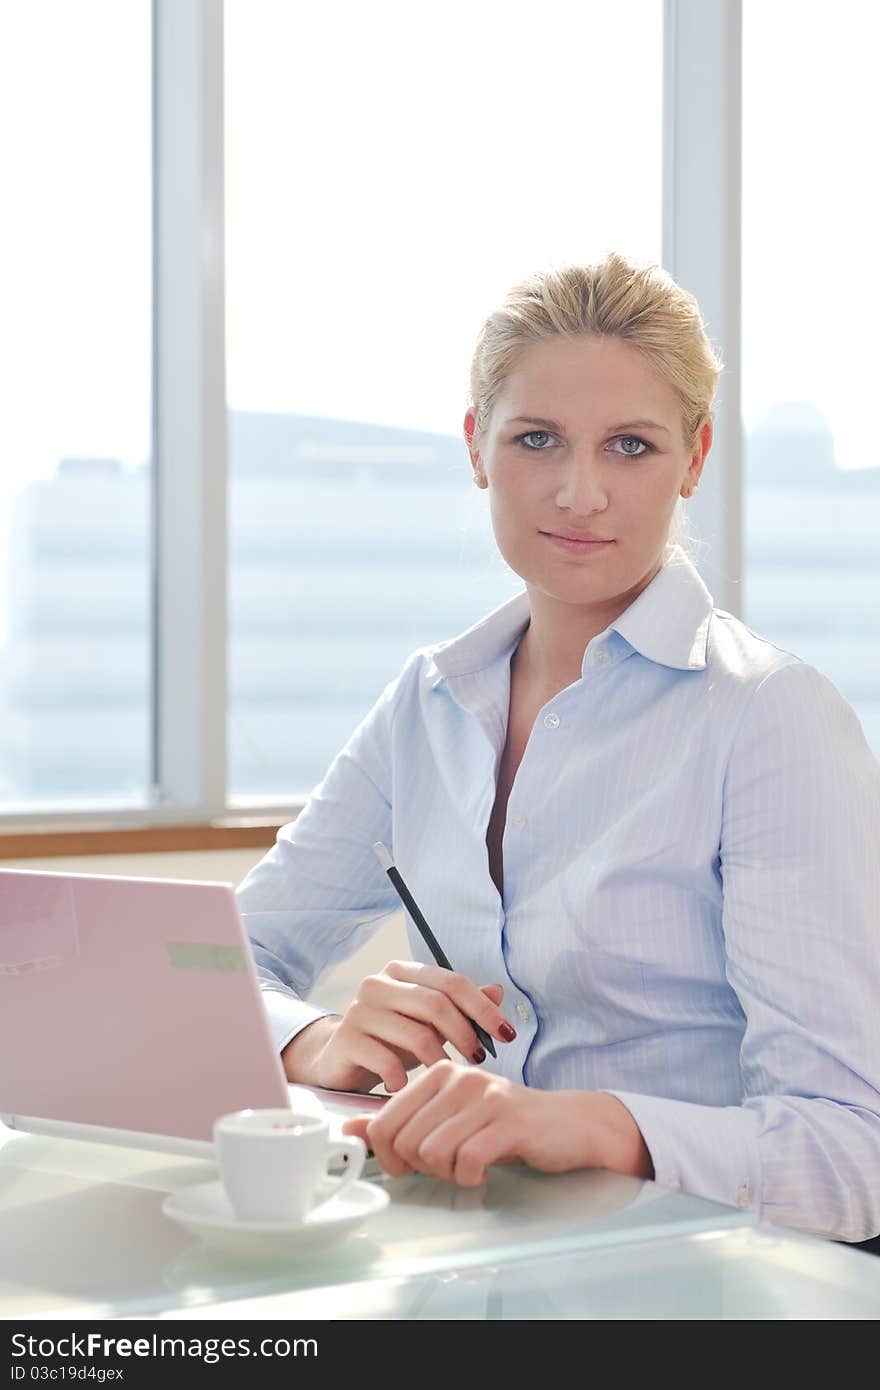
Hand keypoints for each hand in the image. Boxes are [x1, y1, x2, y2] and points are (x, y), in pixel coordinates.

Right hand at [281, 960, 516, 1093]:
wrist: (343, 1061)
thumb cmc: (392, 1040)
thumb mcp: (430, 1023)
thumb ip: (462, 1007)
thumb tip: (498, 991)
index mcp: (402, 972)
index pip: (451, 981)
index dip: (483, 1007)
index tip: (506, 1033)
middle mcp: (378, 983)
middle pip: (434, 1003)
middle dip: (465, 1033)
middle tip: (478, 1058)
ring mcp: (359, 1010)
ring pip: (414, 1033)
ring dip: (439, 1060)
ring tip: (447, 1076)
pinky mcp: (346, 1040)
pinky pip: (385, 1060)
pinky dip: (403, 1078)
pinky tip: (408, 1088)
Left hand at [341, 1061, 653, 1185]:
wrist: (571, 1125)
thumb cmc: (506, 1125)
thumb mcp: (450, 1119)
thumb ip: (402, 1123)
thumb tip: (350, 1131)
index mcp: (438, 1073)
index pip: (384, 1122)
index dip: (390, 1156)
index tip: (412, 1166)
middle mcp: (458, 1077)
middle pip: (404, 1141)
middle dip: (419, 1168)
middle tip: (447, 1168)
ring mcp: (484, 1097)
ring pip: (432, 1153)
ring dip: (447, 1174)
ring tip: (468, 1166)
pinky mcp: (507, 1121)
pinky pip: (467, 1161)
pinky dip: (470, 1177)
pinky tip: (484, 1171)